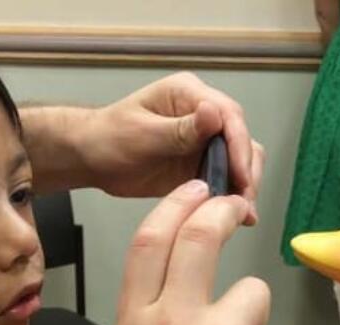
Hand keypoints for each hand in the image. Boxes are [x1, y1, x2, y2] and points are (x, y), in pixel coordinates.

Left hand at [78, 73, 265, 223]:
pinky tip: (238, 216)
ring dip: (245, 184)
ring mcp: (203, 140)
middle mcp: (202, 114)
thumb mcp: (143, 134)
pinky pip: (225, 178)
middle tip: (244, 202)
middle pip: (241, 138)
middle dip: (247, 170)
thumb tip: (214, 113)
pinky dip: (233, 195)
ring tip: (243, 214)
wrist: (92, 158)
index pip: (229, 116)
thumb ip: (180, 128)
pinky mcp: (200, 164)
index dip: (239, 147)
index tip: (242, 176)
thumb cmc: (109, 138)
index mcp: (188, 94)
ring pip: (239, 159)